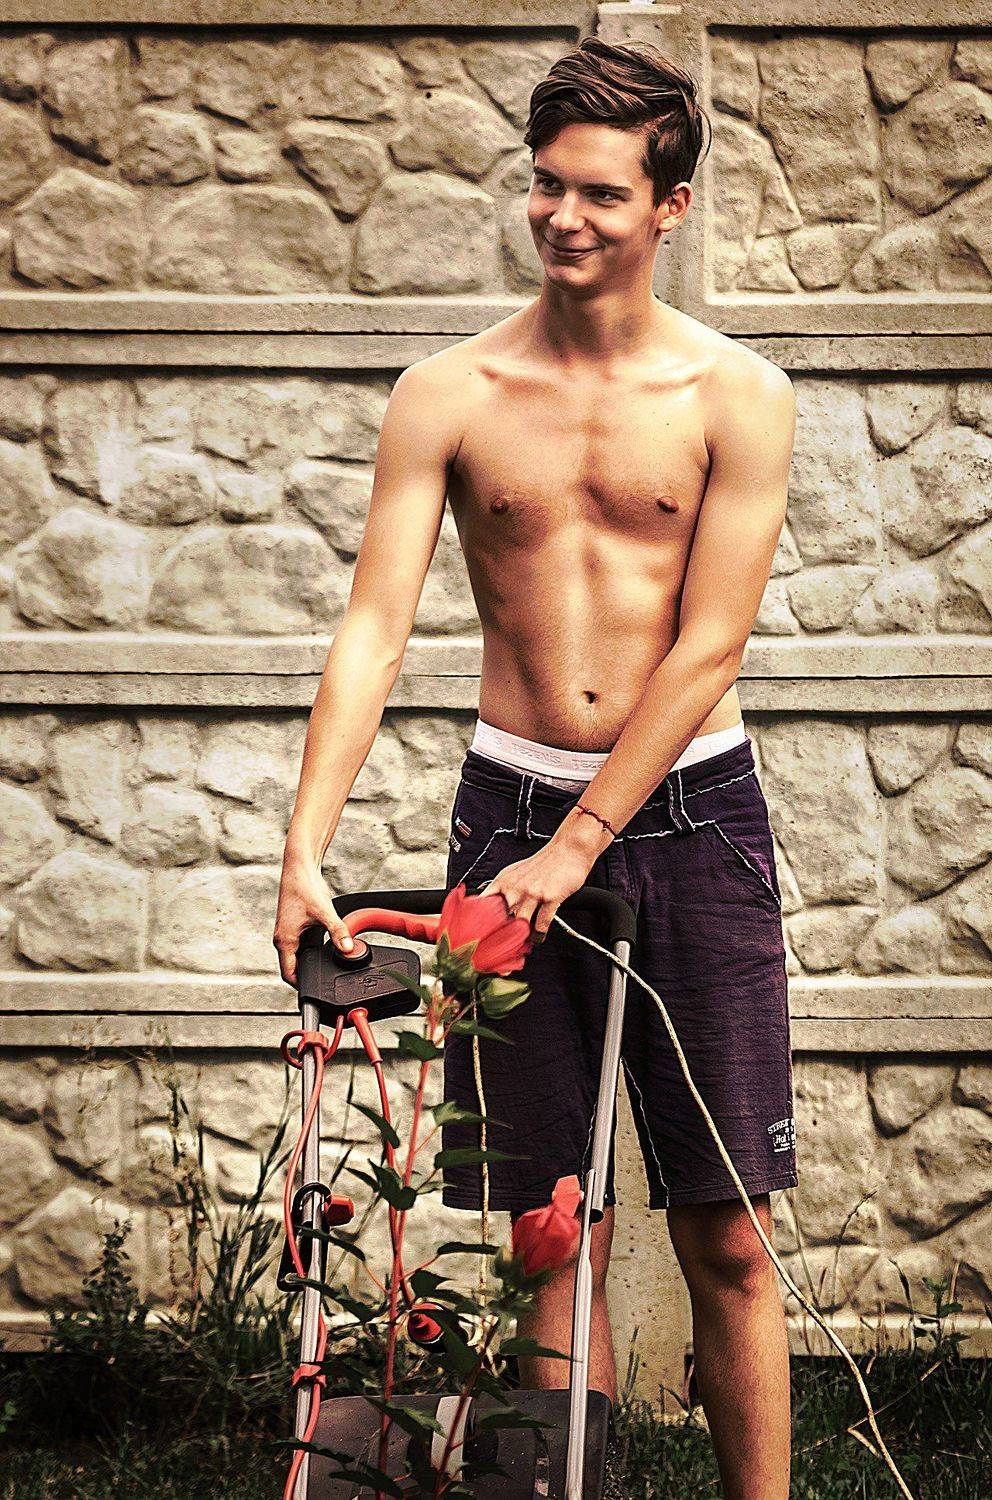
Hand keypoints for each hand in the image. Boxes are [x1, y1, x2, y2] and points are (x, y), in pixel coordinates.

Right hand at [273, 849, 354, 988]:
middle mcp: (283, 938)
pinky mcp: (295, 926)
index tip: (315, 992)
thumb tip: (348, 949)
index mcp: (284, 940)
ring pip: (298, 956)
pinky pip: (301, 945)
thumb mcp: (324, 912)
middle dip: (308, 975)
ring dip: (310, 962)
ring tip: (326, 965)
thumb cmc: (304, 887)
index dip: (301, 986)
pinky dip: (312, 950)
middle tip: (325, 979)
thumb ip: (338, 932)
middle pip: (293, 968)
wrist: (299, 868)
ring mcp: (288, 932)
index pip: (289, 974)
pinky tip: (325, 947)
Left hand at [478, 832, 599, 941]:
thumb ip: (503, 887)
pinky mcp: (551, 898)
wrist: (567, 850)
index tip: (481, 932)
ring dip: (522, 938)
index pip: (484, 903)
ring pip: (521, 925)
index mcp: (504, 881)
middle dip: (502, 934)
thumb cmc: (543, 862)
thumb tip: (490, 902)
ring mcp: (533, 894)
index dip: (480, 920)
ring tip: (523, 942)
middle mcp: (516, 888)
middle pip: (501, 918)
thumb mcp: (515, 871)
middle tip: (503, 944)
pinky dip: (539, 935)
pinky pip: (542, 924)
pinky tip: (539, 936)